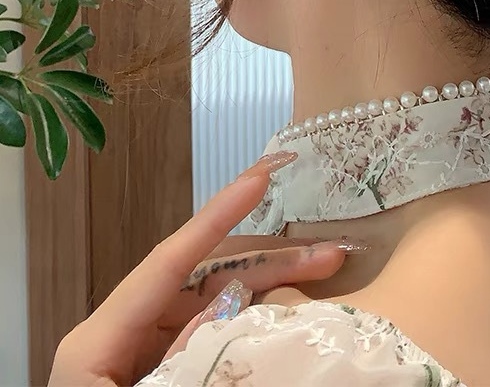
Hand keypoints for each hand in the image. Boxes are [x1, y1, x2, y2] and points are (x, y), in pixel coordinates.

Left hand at [48, 152, 350, 385]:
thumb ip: (181, 362)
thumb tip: (227, 309)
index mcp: (100, 340)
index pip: (166, 262)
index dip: (214, 218)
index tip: (257, 181)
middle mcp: (124, 332)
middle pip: (202, 280)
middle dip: (268, 260)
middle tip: (330, 253)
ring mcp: (145, 351)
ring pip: (214, 303)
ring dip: (268, 287)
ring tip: (323, 274)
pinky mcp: (164, 370)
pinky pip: (212, 334)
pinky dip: (250, 322)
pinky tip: (288, 314)